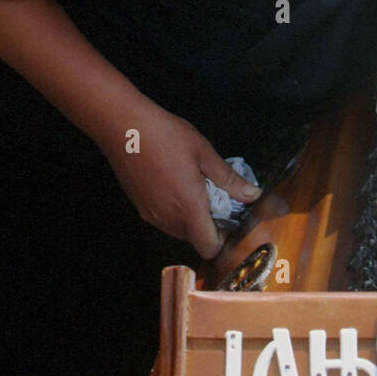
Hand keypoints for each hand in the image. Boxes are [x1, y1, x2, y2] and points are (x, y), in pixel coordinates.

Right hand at [101, 104, 260, 258]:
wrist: (124, 128)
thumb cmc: (168, 137)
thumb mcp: (205, 154)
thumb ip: (229, 179)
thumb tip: (253, 195)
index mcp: (189, 208)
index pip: (209, 247)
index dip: (224, 240)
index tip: (231, 220)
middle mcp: (168, 219)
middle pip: (195, 240)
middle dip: (210, 227)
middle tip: (219, 200)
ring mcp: (151, 215)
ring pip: (179, 231)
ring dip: (192, 220)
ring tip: (199, 191)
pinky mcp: (140, 207)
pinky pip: (164, 220)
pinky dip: (175, 212)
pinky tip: (178, 186)